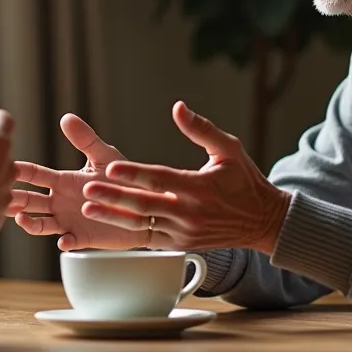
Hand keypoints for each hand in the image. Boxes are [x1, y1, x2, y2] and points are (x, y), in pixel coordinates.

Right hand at [7, 114, 147, 250]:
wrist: (144, 204)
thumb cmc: (123, 178)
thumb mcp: (104, 156)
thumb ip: (86, 140)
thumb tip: (66, 117)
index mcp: (62, 181)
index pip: (34, 175)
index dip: (19, 171)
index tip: (5, 167)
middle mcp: (60, 202)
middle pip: (29, 201)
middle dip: (14, 198)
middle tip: (2, 196)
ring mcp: (68, 221)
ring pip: (40, 224)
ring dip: (29, 222)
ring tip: (21, 218)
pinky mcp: (82, 237)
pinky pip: (68, 242)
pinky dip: (63, 242)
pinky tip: (63, 239)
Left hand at [82, 102, 290, 253]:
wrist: (263, 221)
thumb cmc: (245, 181)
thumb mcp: (229, 149)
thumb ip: (201, 129)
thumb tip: (178, 107)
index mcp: (197, 186)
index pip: (159, 179)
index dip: (133, 173)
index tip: (111, 167)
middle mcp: (189, 211)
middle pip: (143, 204)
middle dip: (113, 197)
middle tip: (87, 190)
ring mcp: (184, 231)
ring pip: (142, 225)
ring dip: (113, 217)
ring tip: (89, 209)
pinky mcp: (182, 243)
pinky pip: (150, 239)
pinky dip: (128, 231)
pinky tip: (109, 224)